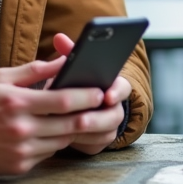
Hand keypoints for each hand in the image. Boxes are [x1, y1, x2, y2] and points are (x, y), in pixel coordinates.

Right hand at [0, 42, 120, 174]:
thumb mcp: (2, 77)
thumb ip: (35, 70)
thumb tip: (65, 60)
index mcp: (17, 103)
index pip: (63, 101)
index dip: (86, 97)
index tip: (100, 91)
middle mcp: (20, 129)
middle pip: (69, 124)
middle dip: (89, 114)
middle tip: (101, 106)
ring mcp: (20, 151)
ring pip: (62, 141)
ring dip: (73, 129)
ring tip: (81, 116)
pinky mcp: (19, 166)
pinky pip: (48, 153)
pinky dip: (56, 142)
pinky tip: (55, 132)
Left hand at [49, 32, 130, 154]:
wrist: (73, 107)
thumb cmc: (74, 84)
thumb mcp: (73, 68)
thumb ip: (71, 54)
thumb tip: (59, 37)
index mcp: (112, 86)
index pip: (123, 87)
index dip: (117, 92)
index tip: (106, 95)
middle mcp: (115, 107)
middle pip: (116, 115)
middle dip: (98, 118)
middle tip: (81, 119)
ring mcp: (108, 126)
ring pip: (106, 133)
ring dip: (88, 133)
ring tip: (70, 130)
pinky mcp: (98, 142)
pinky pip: (95, 146)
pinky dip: (82, 143)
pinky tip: (67, 139)